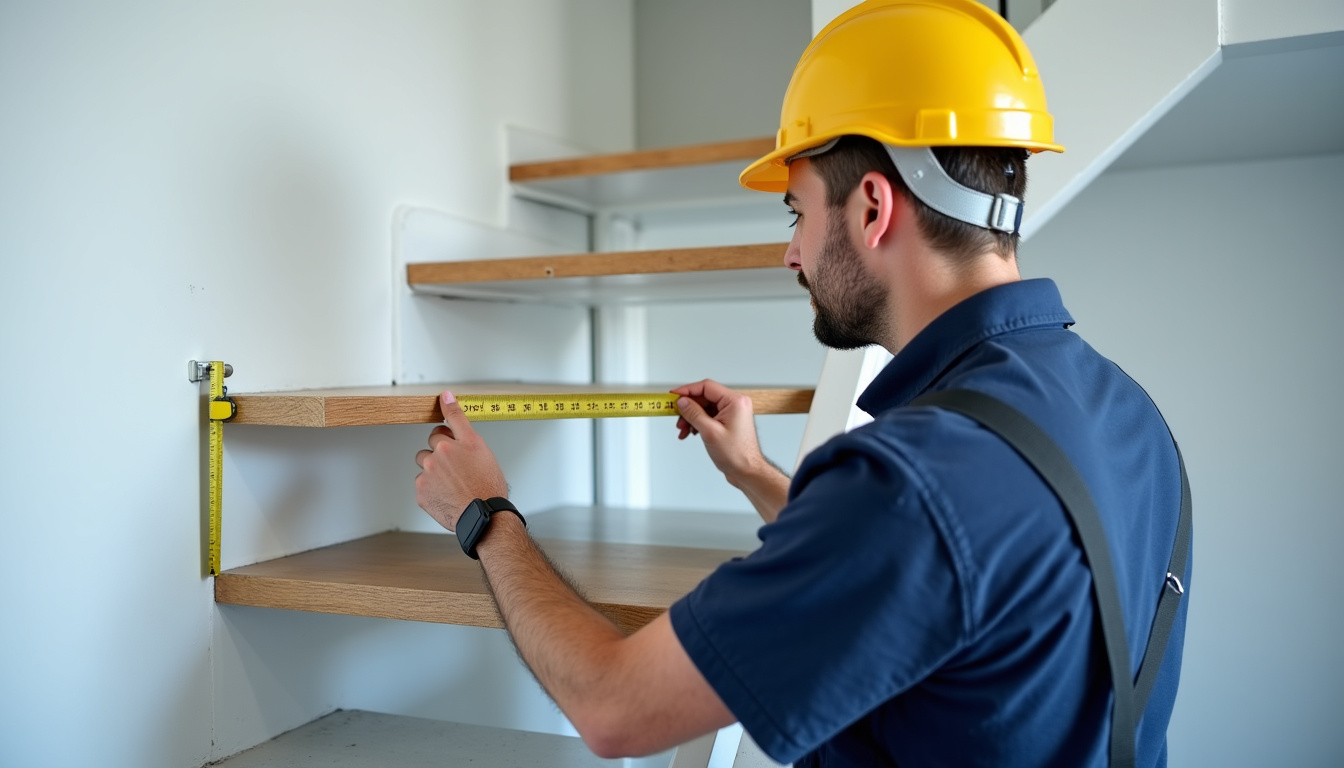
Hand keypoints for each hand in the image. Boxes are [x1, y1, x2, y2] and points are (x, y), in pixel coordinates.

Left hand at [415, 390, 508, 532]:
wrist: (484, 516)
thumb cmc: (487, 486)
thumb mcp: (479, 446)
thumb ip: (459, 418)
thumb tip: (445, 395)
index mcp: (450, 444)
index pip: (441, 429)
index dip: (449, 435)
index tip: (450, 429)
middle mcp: (435, 458)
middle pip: (430, 449)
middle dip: (441, 455)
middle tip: (458, 470)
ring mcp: (426, 477)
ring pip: (425, 468)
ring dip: (434, 473)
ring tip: (453, 484)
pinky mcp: (422, 494)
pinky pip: (423, 486)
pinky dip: (433, 490)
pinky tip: (448, 495)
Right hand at [671, 379, 767, 484]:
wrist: (747, 472)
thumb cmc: (737, 455)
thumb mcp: (710, 432)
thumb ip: (694, 414)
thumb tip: (682, 402)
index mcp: (735, 401)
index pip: (706, 387)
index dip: (687, 390)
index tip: (674, 395)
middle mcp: (735, 404)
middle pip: (704, 397)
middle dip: (688, 408)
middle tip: (676, 417)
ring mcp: (731, 413)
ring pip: (704, 408)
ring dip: (691, 417)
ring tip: (683, 429)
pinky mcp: (727, 421)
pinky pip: (708, 416)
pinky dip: (697, 423)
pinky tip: (690, 432)